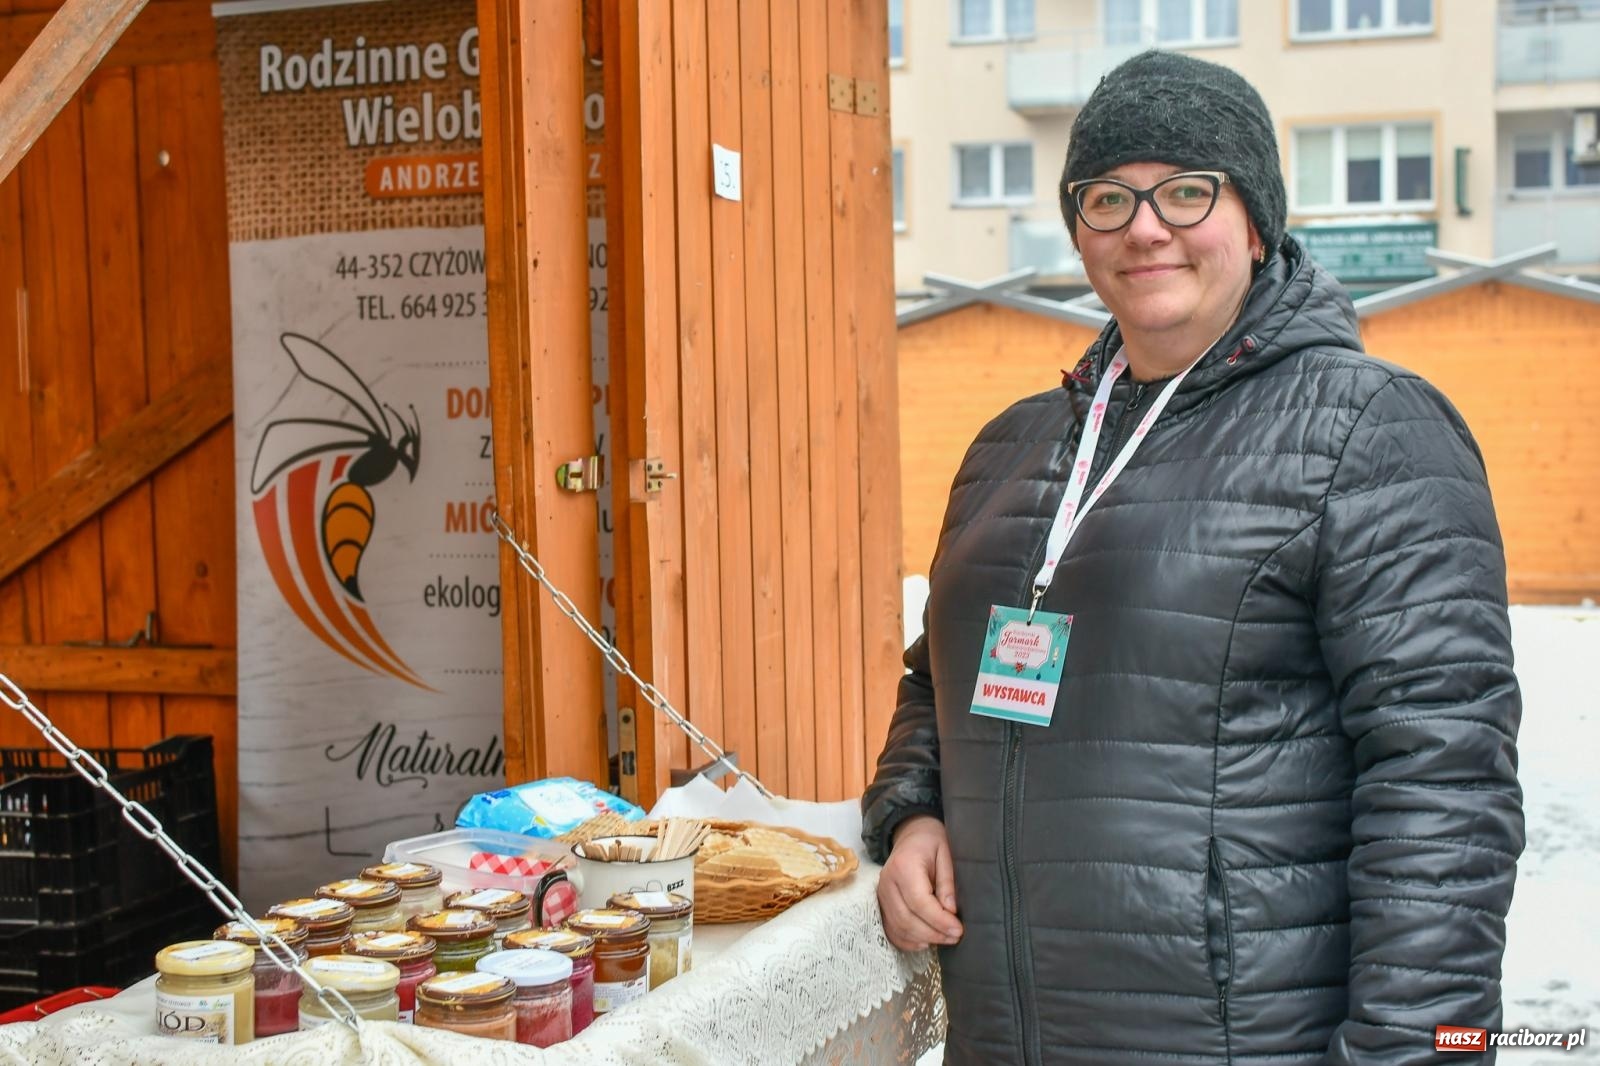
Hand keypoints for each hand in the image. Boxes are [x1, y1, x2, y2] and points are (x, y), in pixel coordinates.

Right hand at [877, 815, 962, 951]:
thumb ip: (947, 882)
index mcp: (903, 866)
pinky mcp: (881, 903)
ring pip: (899, 927)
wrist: (911, 835)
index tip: (958, 930)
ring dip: (923, 938)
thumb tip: (950, 911)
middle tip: (955, 937)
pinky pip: (891, 929)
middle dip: (933, 933)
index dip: (939, 920)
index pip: (919, 902)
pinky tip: (925, 942)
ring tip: (945, 939)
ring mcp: (881, 894)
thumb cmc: (931, 842)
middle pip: (907, 919)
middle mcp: (887, 882)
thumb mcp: (946, 854)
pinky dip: (908, 940)